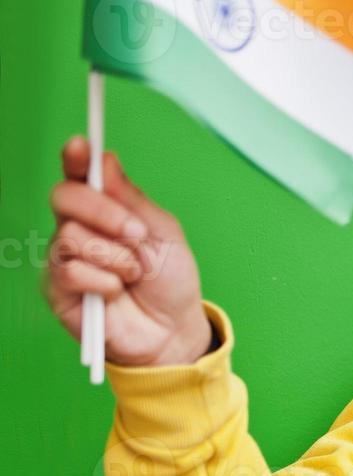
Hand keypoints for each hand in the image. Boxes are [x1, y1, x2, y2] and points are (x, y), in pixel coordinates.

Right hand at [42, 136, 212, 367]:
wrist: (172, 329)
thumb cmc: (169, 280)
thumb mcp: (164, 234)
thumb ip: (134, 201)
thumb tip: (106, 161)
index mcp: (105, 211)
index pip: (80, 177)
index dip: (76, 159)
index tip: (80, 146)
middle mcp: (79, 229)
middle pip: (65, 197)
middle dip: (104, 212)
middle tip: (137, 234)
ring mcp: (65, 258)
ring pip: (70, 236)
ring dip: (114, 256)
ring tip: (134, 273)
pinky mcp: (58, 289)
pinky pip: (70, 271)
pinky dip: (103, 281)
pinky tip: (115, 292)